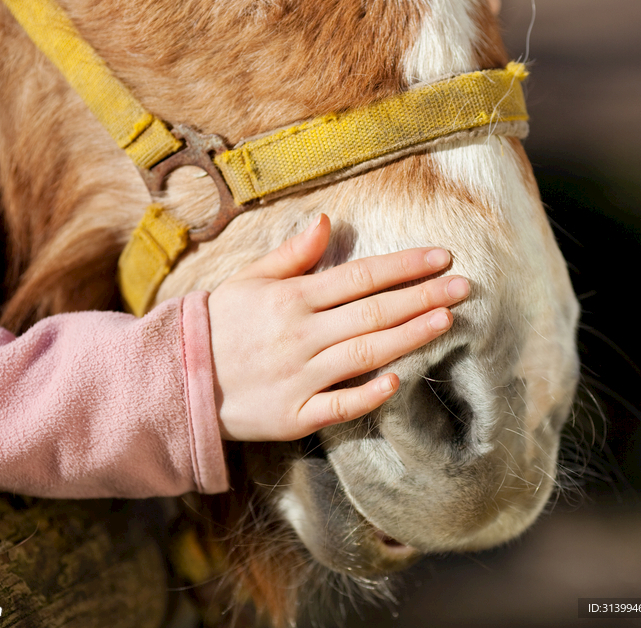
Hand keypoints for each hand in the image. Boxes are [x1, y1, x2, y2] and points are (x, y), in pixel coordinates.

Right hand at [209, 214, 469, 441]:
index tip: (443, 256)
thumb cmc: (217, 325)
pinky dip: (368, 395)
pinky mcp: (292, 416)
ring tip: (447, 321)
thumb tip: (326, 222)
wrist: (175, 380)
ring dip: (408, 337)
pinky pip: (337, 407)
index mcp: (291, 299)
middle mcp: (300, 336)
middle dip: (423, 297)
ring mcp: (298, 378)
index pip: (360, 276)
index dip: (405, 265)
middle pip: (373, 312)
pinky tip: (398, 380)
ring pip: (364, 355)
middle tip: (465, 287)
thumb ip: (291, 255)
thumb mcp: (247, 280)